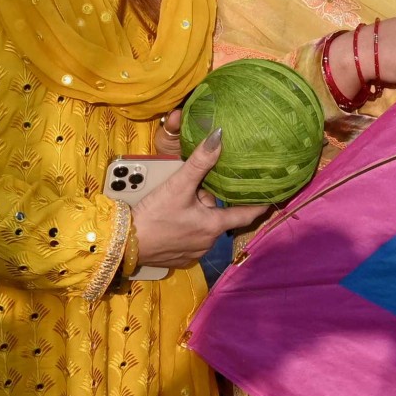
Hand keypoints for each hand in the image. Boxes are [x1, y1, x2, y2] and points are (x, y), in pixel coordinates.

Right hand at [133, 132, 267, 270]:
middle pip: (217, 216)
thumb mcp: (178, 185)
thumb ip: (200, 162)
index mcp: (213, 225)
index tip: (271, 197)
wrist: (124, 243)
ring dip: (195, 215)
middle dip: (208, 203)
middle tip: (192, 190)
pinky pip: (189, 238)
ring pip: (202, 226)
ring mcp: (193, 253)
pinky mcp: (178, 259)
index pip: (245, 215)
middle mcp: (208, 242)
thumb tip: (219, 136)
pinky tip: (169, 221)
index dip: (258, 205)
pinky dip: (184, 228)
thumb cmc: (154, 215)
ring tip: (175, 204)